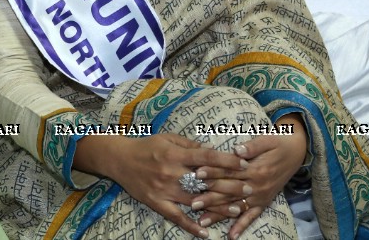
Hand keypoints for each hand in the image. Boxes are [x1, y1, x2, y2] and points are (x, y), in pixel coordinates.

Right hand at [76, 133, 247, 238]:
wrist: (119, 159)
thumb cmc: (146, 146)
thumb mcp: (168, 138)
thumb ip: (189, 145)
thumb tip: (211, 151)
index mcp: (175, 154)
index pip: (206, 157)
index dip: (226, 160)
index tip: (244, 163)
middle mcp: (171, 172)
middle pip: (204, 181)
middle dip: (229, 185)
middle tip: (248, 188)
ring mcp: (164, 189)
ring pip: (195, 201)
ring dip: (217, 207)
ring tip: (236, 210)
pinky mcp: (156, 202)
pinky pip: (176, 217)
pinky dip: (191, 226)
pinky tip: (205, 233)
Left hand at [192, 115, 307, 237]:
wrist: (297, 152)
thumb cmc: (278, 142)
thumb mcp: (267, 139)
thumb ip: (252, 146)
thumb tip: (237, 150)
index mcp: (256, 169)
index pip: (230, 171)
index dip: (213, 172)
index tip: (196, 174)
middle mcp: (257, 185)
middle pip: (229, 192)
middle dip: (210, 197)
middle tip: (191, 203)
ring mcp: (260, 196)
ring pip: (236, 207)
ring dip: (219, 215)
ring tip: (202, 221)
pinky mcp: (264, 202)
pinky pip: (252, 216)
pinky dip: (242, 226)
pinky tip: (232, 236)